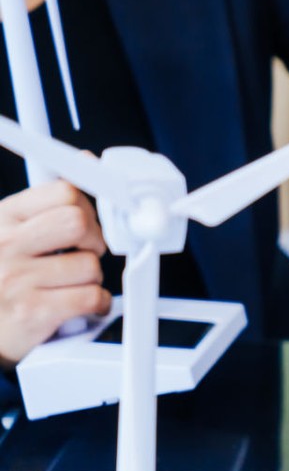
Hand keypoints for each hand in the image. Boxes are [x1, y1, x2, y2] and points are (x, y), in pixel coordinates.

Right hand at [0, 182, 110, 365]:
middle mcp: (4, 244)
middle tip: (81, 252)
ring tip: (68, 284)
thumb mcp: (12, 231)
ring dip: (91, 278)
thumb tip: (86, 159)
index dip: (87, 205)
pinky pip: (92, 297)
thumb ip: (47, 202)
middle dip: (93, 239)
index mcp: (3, 218)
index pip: (63, 191)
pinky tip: (78, 307)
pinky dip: (96, 305)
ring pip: (90, 264)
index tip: (91, 216)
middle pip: (79, 222)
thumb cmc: (4, 277)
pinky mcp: (31, 312)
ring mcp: (16, 279)